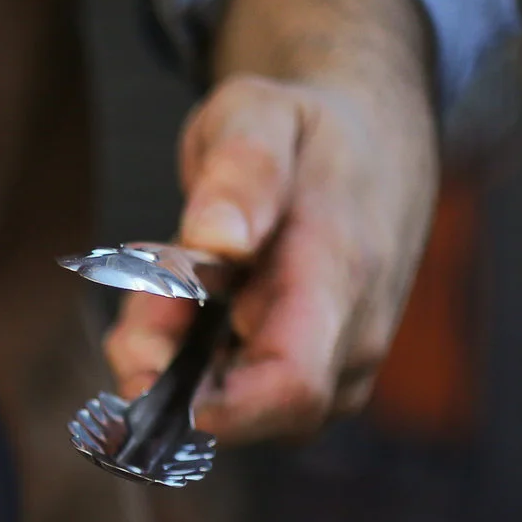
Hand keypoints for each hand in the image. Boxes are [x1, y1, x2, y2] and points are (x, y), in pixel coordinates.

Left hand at [101, 0, 438, 442]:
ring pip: (230, 408)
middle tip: (149, 287)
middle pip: (237, 407)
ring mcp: (337, 373)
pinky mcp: (313, 382)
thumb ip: (242, 168)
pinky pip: (238, 398)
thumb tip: (218, 237)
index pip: (289, 387)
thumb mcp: (262, 112)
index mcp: (340, 278)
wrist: (377, 148)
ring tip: (170, 282)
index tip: (144, 369)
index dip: (210, 407)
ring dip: (174, 358)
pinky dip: (192, 360)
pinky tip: (189, 304)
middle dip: (166, 364)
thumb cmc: (308, 132)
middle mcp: (349, 344)